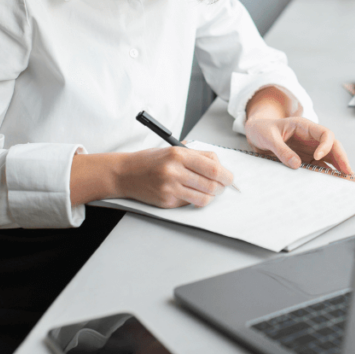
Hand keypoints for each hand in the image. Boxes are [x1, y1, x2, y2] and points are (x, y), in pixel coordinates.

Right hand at [114, 146, 233, 207]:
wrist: (125, 173)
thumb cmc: (151, 160)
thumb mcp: (174, 150)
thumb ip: (198, 156)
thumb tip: (221, 167)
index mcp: (178, 155)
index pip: (213, 168)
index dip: (226, 175)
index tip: (229, 178)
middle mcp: (174, 171)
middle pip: (211, 185)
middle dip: (222, 187)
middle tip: (223, 186)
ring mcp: (169, 188)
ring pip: (203, 198)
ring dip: (211, 196)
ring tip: (209, 191)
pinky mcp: (166, 202)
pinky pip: (190, 203)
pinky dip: (195, 199)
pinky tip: (189, 193)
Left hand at [244, 117, 353, 175]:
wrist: (255, 133)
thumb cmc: (262, 129)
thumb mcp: (268, 137)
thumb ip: (281, 150)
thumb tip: (296, 165)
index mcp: (304, 127)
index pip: (324, 133)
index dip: (326, 145)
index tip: (318, 157)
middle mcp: (310, 138)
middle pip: (332, 145)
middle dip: (341, 157)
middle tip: (347, 171)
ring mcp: (309, 149)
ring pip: (329, 156)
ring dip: (337, 167)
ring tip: (344, 179)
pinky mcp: (305, 159)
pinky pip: (318, 166)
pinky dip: (325, 173)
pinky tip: (329, 182)